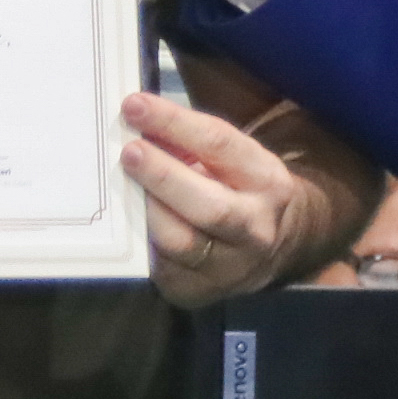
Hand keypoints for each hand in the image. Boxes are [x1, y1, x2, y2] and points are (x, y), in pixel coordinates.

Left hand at [120, 91, 317, 306]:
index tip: (135, 106)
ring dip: (148, 212)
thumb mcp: (233, 159)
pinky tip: (125, 220)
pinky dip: (142, 242)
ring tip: (122, 185)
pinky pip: (163, 267)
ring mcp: (230, 267)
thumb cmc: (240, 189)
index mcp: (268, 182)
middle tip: (129, 152)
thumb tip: (136, 117)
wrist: (275, 248)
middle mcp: (256, 228)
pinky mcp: (200, 292)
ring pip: (183, 243)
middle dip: (164, 176)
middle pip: (209, 206)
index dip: (174, 123)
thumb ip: (191, 141)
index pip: (220, 146)